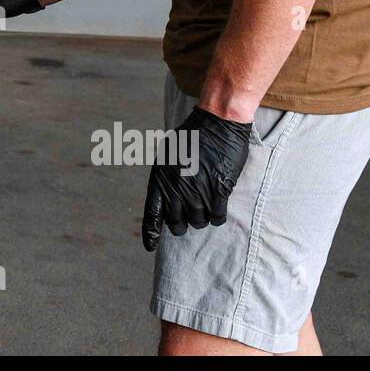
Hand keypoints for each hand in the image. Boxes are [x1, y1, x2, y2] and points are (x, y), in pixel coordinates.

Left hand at [141, 107, 251, 251]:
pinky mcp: (219, 190)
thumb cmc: (191, 136)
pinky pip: (217, 217)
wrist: (217, 123)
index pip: (152, 214)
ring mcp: (198, 190)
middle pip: (177, 223)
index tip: (150, 247)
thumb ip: (164, 178)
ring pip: (198, 221)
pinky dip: (217, 216)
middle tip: (189, 215)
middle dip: (182, 223)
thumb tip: (164, 201)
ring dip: (202, 218)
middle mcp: (177, 187)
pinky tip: (218, 205)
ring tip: (205, 202)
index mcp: (160, 178)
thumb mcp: (167, 155)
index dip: (150, 233)